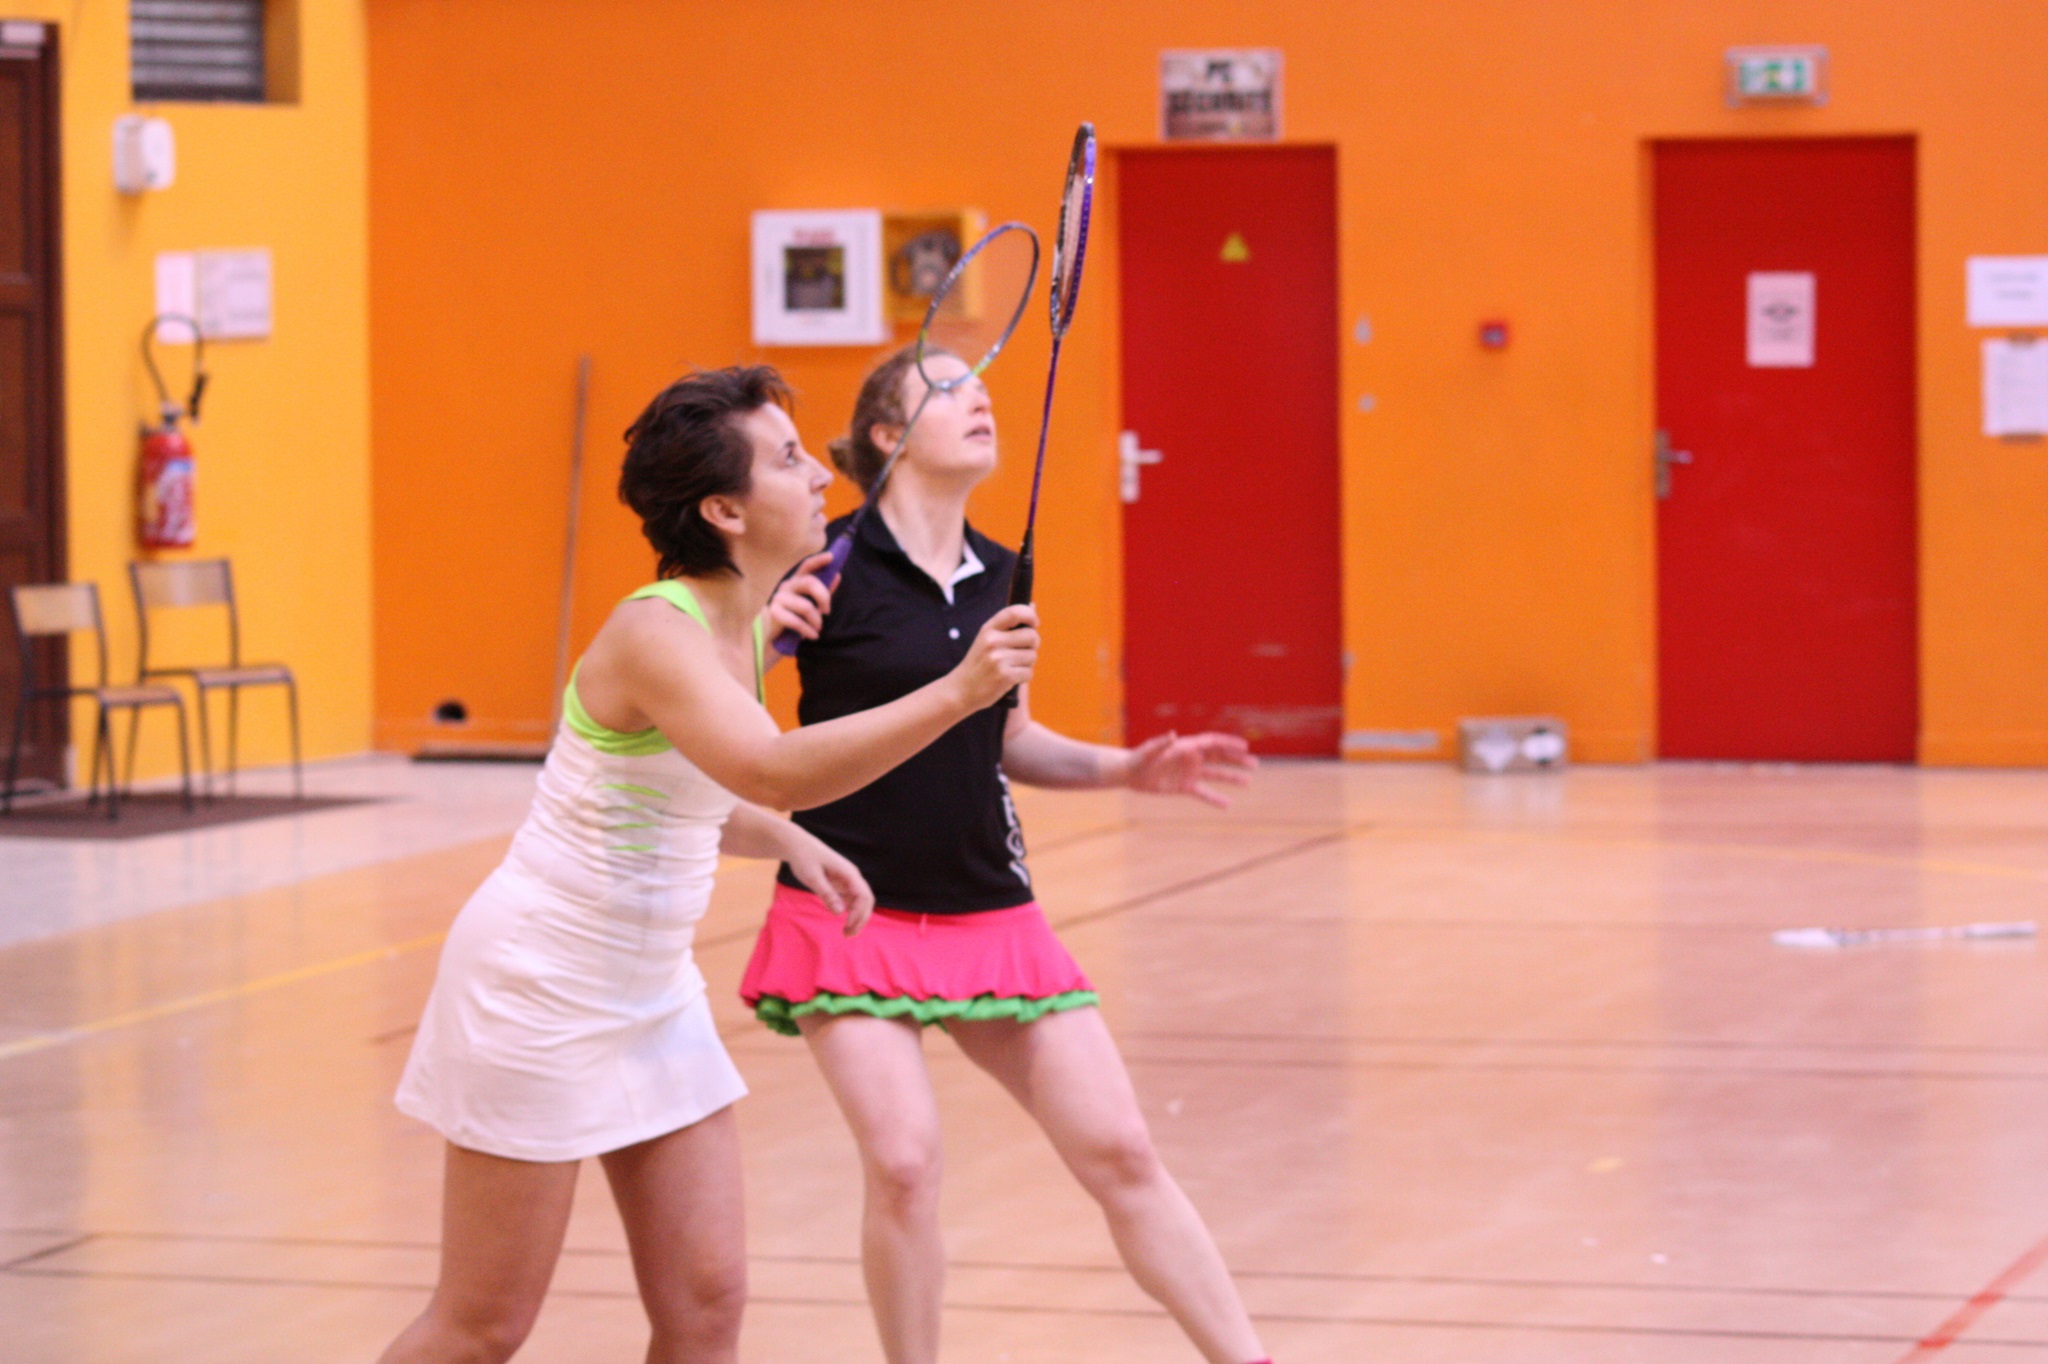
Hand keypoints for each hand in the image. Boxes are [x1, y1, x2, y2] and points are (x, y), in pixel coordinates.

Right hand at [767, 551, 834, 640]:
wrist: (774, 634)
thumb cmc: (794, 616)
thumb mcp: (811, 603)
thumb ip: (823, 591)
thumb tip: (837, 576)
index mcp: (796, 581)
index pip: (807, 566)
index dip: (818, 560)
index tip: (831, 557)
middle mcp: (787, 586)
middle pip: (809, 582)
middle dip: (824, 597)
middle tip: (827, 612)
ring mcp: (779, 598)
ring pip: (805, 606)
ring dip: (816, 620)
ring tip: (818, 628)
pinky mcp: (774, 612)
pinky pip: (796, 621)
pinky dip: (807, 630)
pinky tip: (812, 635)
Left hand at [784, 833, 874, 935]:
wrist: (798, 846)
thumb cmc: (804, 859)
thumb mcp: (812, 877)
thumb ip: (826, 893)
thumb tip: (840, 912)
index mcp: (849, 873)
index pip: (863, 896)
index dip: (858, 914)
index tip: (846, 926)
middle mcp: (852, 877)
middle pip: (867, 900)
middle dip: (861, 919)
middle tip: (848, 935)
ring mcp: (848, 880)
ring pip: (861, 902)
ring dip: (857, 917)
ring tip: (846, 933)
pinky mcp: (842, 883)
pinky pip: (853, 900)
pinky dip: (851, 912)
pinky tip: (844, 923)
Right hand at [951, 605, 1037, 708]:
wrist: (961, 690)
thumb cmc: (979, 663)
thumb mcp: (987, 639)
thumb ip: (1009, 624)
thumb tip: (1033, 605)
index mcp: (988, 629)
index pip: (1015, 612)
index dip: (1030, 615)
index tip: (1034, 623)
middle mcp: (992, 641)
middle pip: (1032, 636)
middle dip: (1032, 646)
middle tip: (1020, 653)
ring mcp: (998, 659)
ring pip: (1032, 656)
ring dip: (1027, 664)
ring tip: (1010, 667)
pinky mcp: (1005, 676)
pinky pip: (1029, 673)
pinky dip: (1023, 677)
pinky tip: (1009, 679)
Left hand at [1124, 730, 1255, 807]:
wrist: (1130, 773)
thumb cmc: (1138, 758)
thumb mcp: (1150, 751)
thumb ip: (1162, 743)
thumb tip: (1173, 734)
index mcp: (1187, 746)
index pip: (1212, 743)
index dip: (1229, 743)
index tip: (1244, 747)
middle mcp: (1191, 758)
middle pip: (1219, 757)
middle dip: (1237, 760)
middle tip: (1254, 764)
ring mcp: (1189, 773)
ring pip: (1215, 774)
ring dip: (1231, 777)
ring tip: (1248, 782)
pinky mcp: (1184, 787)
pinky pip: (1203, 793)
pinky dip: (1214, 798)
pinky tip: (1227, 804)